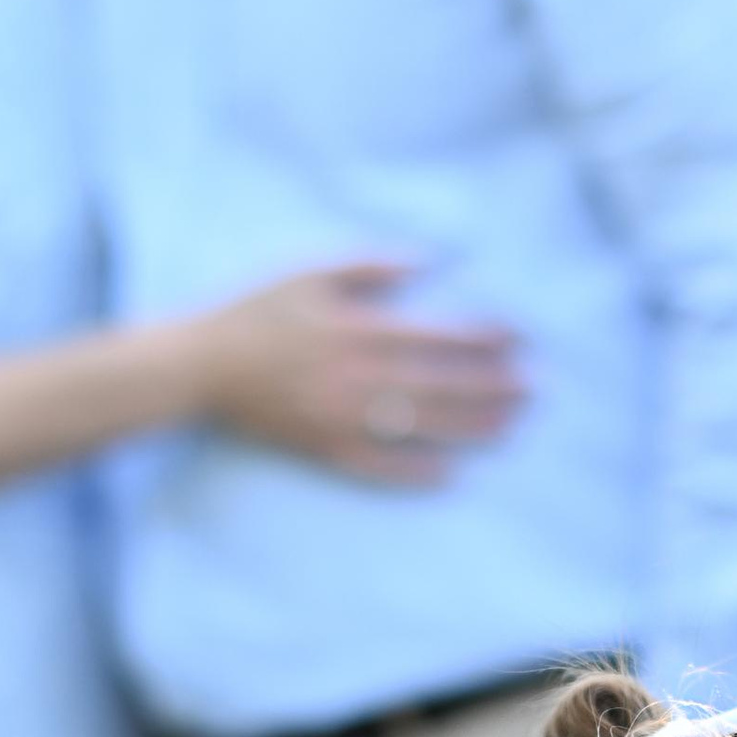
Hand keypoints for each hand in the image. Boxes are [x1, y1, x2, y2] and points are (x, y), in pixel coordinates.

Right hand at [186, 265, 522, 483]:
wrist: (200, 366)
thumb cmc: (258, 311)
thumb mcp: (311, 272)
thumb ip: (372, 266)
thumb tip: (427, 261)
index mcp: (359, 328)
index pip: (438, 335)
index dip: (484, 337)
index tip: (521, 338)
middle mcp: (357, 376)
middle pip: (441, 385)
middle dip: (494, 387)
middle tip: (536, 390)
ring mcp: (341, 417)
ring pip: (419, 426)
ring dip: (470, 428)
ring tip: (512, 427)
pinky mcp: (322, 448)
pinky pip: (377, 466)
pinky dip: (413, 473)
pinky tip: (450, 475)